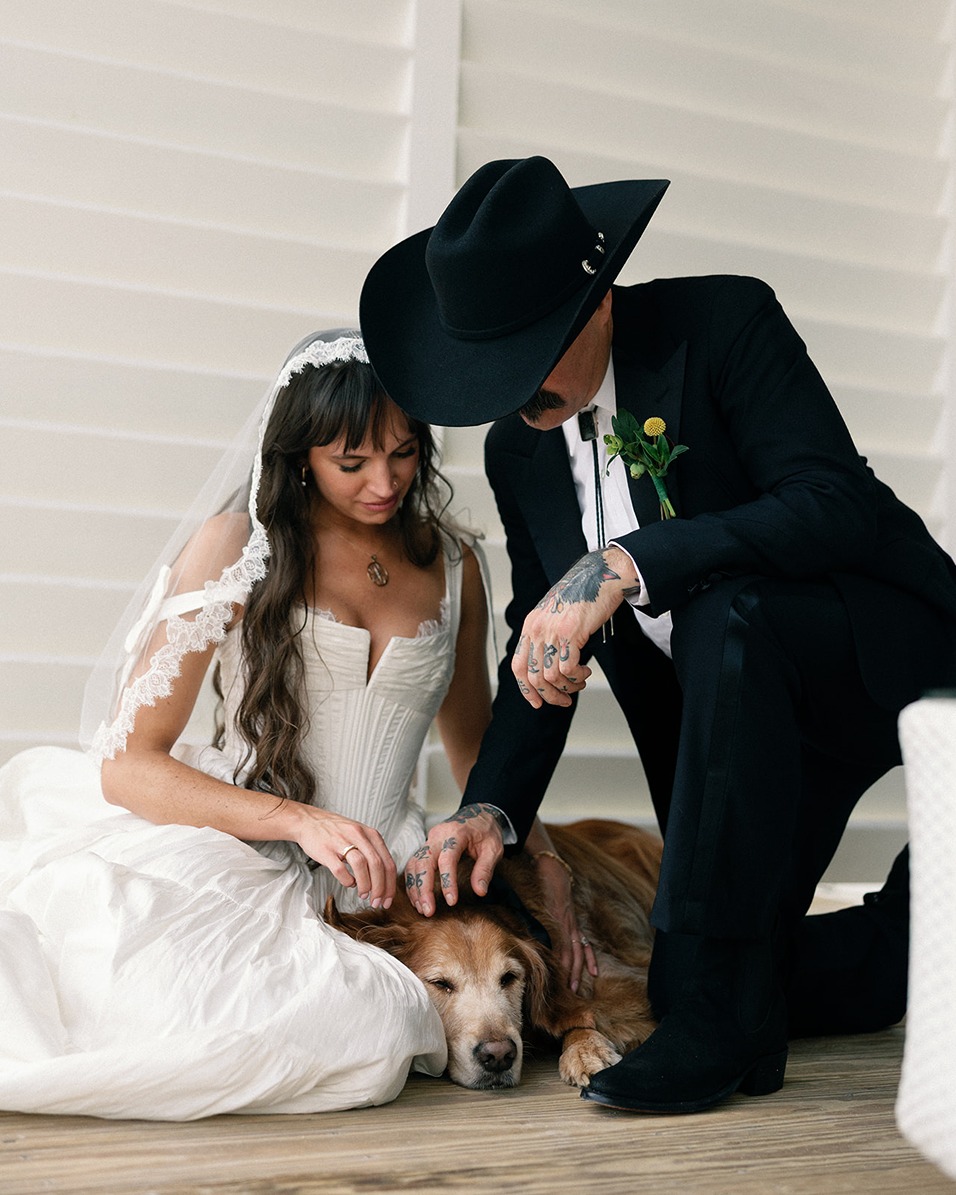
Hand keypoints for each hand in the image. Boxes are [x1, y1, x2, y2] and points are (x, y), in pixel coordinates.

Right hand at [291, 806, 396, 908]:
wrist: (309, 821)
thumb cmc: (336, 832)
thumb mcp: (360, 835)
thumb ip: (373, 852)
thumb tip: (384, 880)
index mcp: (370, 834)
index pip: (388, 862)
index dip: (390, 885)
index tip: (387, 899)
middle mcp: (359, 835)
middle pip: (377, 865)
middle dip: (380, 888)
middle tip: (376, 902)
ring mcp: (342, 842)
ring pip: (361, 865)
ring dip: (365, 885)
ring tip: (363, 895)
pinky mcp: (326, 850)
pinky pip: (340, 869)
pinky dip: (347, 881)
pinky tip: (349, 883)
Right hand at [404, 803, 503, 916]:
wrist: (477, 815)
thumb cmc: (486, 832)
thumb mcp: (493, 848)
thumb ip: (485, 869)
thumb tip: (480, 891)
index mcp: (456, 833)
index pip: (447, 859)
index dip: (447, 882)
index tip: (451, 902)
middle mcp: (438, 835)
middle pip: (423, 862)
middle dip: (423, 888)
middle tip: (428, 911)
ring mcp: (429, 841)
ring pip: (414, 864)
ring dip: (415, 888)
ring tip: (422, 908)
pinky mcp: (425, 847)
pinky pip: (413, 865)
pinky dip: (412, 882)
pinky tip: (417, 899)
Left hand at [512, 547, 639, 707]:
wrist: (599, 576)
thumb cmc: (582, 597)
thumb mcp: (555, 616)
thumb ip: (547, 636)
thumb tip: (549, 669)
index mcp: (530, 626)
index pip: (518, 666)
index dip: (526, 689)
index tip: (537, 703)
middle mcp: (536, 629)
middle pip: (534, 677)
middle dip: (549, 695)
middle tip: (564, 701)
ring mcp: (552, 631)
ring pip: (551, 677)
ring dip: (567, 687)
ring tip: (580, 682)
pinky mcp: (570, 633)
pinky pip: (567, 669)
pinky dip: (577, 677)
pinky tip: (585, 672)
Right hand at [533, 852, 597, 991]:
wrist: (552, 866)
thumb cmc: (550, 882)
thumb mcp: (554, 903)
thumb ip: (551, 916)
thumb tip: (543, 929)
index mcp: (572, 923)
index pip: (582, 947)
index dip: (586, 963)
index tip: (584, 979)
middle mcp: (572, 925)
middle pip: (579, 954)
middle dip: (578, 974)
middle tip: (576, 993)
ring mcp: (567, 922)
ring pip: (573, 952)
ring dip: (572, 971)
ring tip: (570, 987)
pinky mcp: (560, 918)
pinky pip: (564, 941)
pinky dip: (563, 956)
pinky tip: (563, 968)